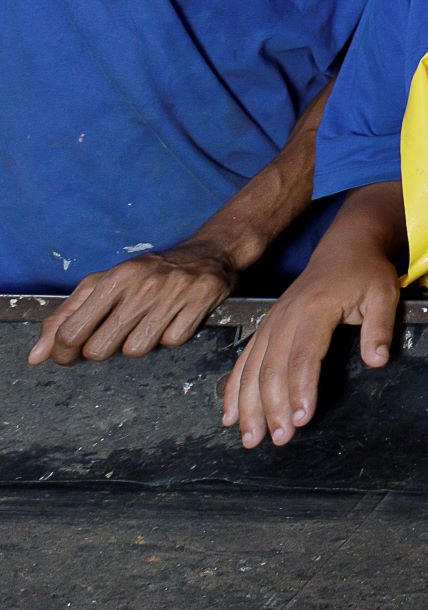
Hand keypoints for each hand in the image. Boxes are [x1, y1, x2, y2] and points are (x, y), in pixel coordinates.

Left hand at [31, 238, 242, 366]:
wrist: (208, 254)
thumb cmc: (148, 273)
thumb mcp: (104, 284)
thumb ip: (66, 318)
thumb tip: (37, 355)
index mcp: (113, 278)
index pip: (72, 330)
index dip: (63, 352)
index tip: (67, 355)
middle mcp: (141, 285)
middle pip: (101, 348)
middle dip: (103, 349)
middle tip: (113, 337)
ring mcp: (173, 294)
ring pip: (136, 350)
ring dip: (139, 344)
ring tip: (146, 325)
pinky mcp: (200, 302)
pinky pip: (172, 342)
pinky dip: (171, 337)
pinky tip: (173, 320)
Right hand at [219, 247, 396, 447]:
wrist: (344, 248)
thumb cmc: (366, 273)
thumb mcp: (384, 294)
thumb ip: (380, 328)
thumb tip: (378, 361)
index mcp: (315, 309)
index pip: (304, 354)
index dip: (300, 388)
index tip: (301, 419)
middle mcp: (286, 317)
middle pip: (273, 367)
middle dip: (273, 407)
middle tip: (279, 439)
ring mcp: (272, 321)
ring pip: (253, 368)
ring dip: (249, 405)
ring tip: (250, 438)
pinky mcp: (267, 326)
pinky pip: (244, 359)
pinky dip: (234, 388)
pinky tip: (230, 415)